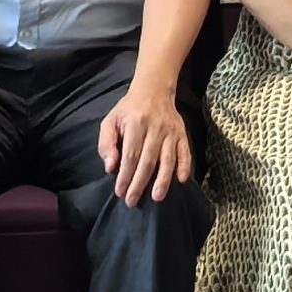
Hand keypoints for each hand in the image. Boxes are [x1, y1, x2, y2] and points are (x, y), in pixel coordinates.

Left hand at [97, 78, 196, 204]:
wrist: (154, 90)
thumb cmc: (128, 110)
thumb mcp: (110, 121)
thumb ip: (106, 144)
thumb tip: (111, 167)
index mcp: (135, 123)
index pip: (130, 155)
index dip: (125, 175)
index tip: (120, 192)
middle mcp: (155, 128)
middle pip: (148, 160)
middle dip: (140, 183)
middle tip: (132, 201)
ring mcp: (171, 131)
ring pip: (168, 159)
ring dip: (163, 179)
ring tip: (157, 197)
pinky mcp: (182, 134)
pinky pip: (185, 152)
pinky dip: (185, 166)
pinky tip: (181, 181)